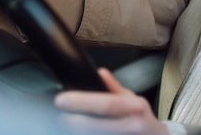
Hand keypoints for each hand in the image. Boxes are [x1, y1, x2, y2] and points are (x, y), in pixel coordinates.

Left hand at [54, 68, 168, 134]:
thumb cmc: (143, 120)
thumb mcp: (134, 100)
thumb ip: (114, 88)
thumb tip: (100, 73)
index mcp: (134, 107)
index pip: (106, 103)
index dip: (82, 102)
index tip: (62, 100)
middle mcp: (132, 125)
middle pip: (96, 126)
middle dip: (73, 122)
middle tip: (57, 117)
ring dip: (76, 131)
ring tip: (62, 126)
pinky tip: (75, 132)